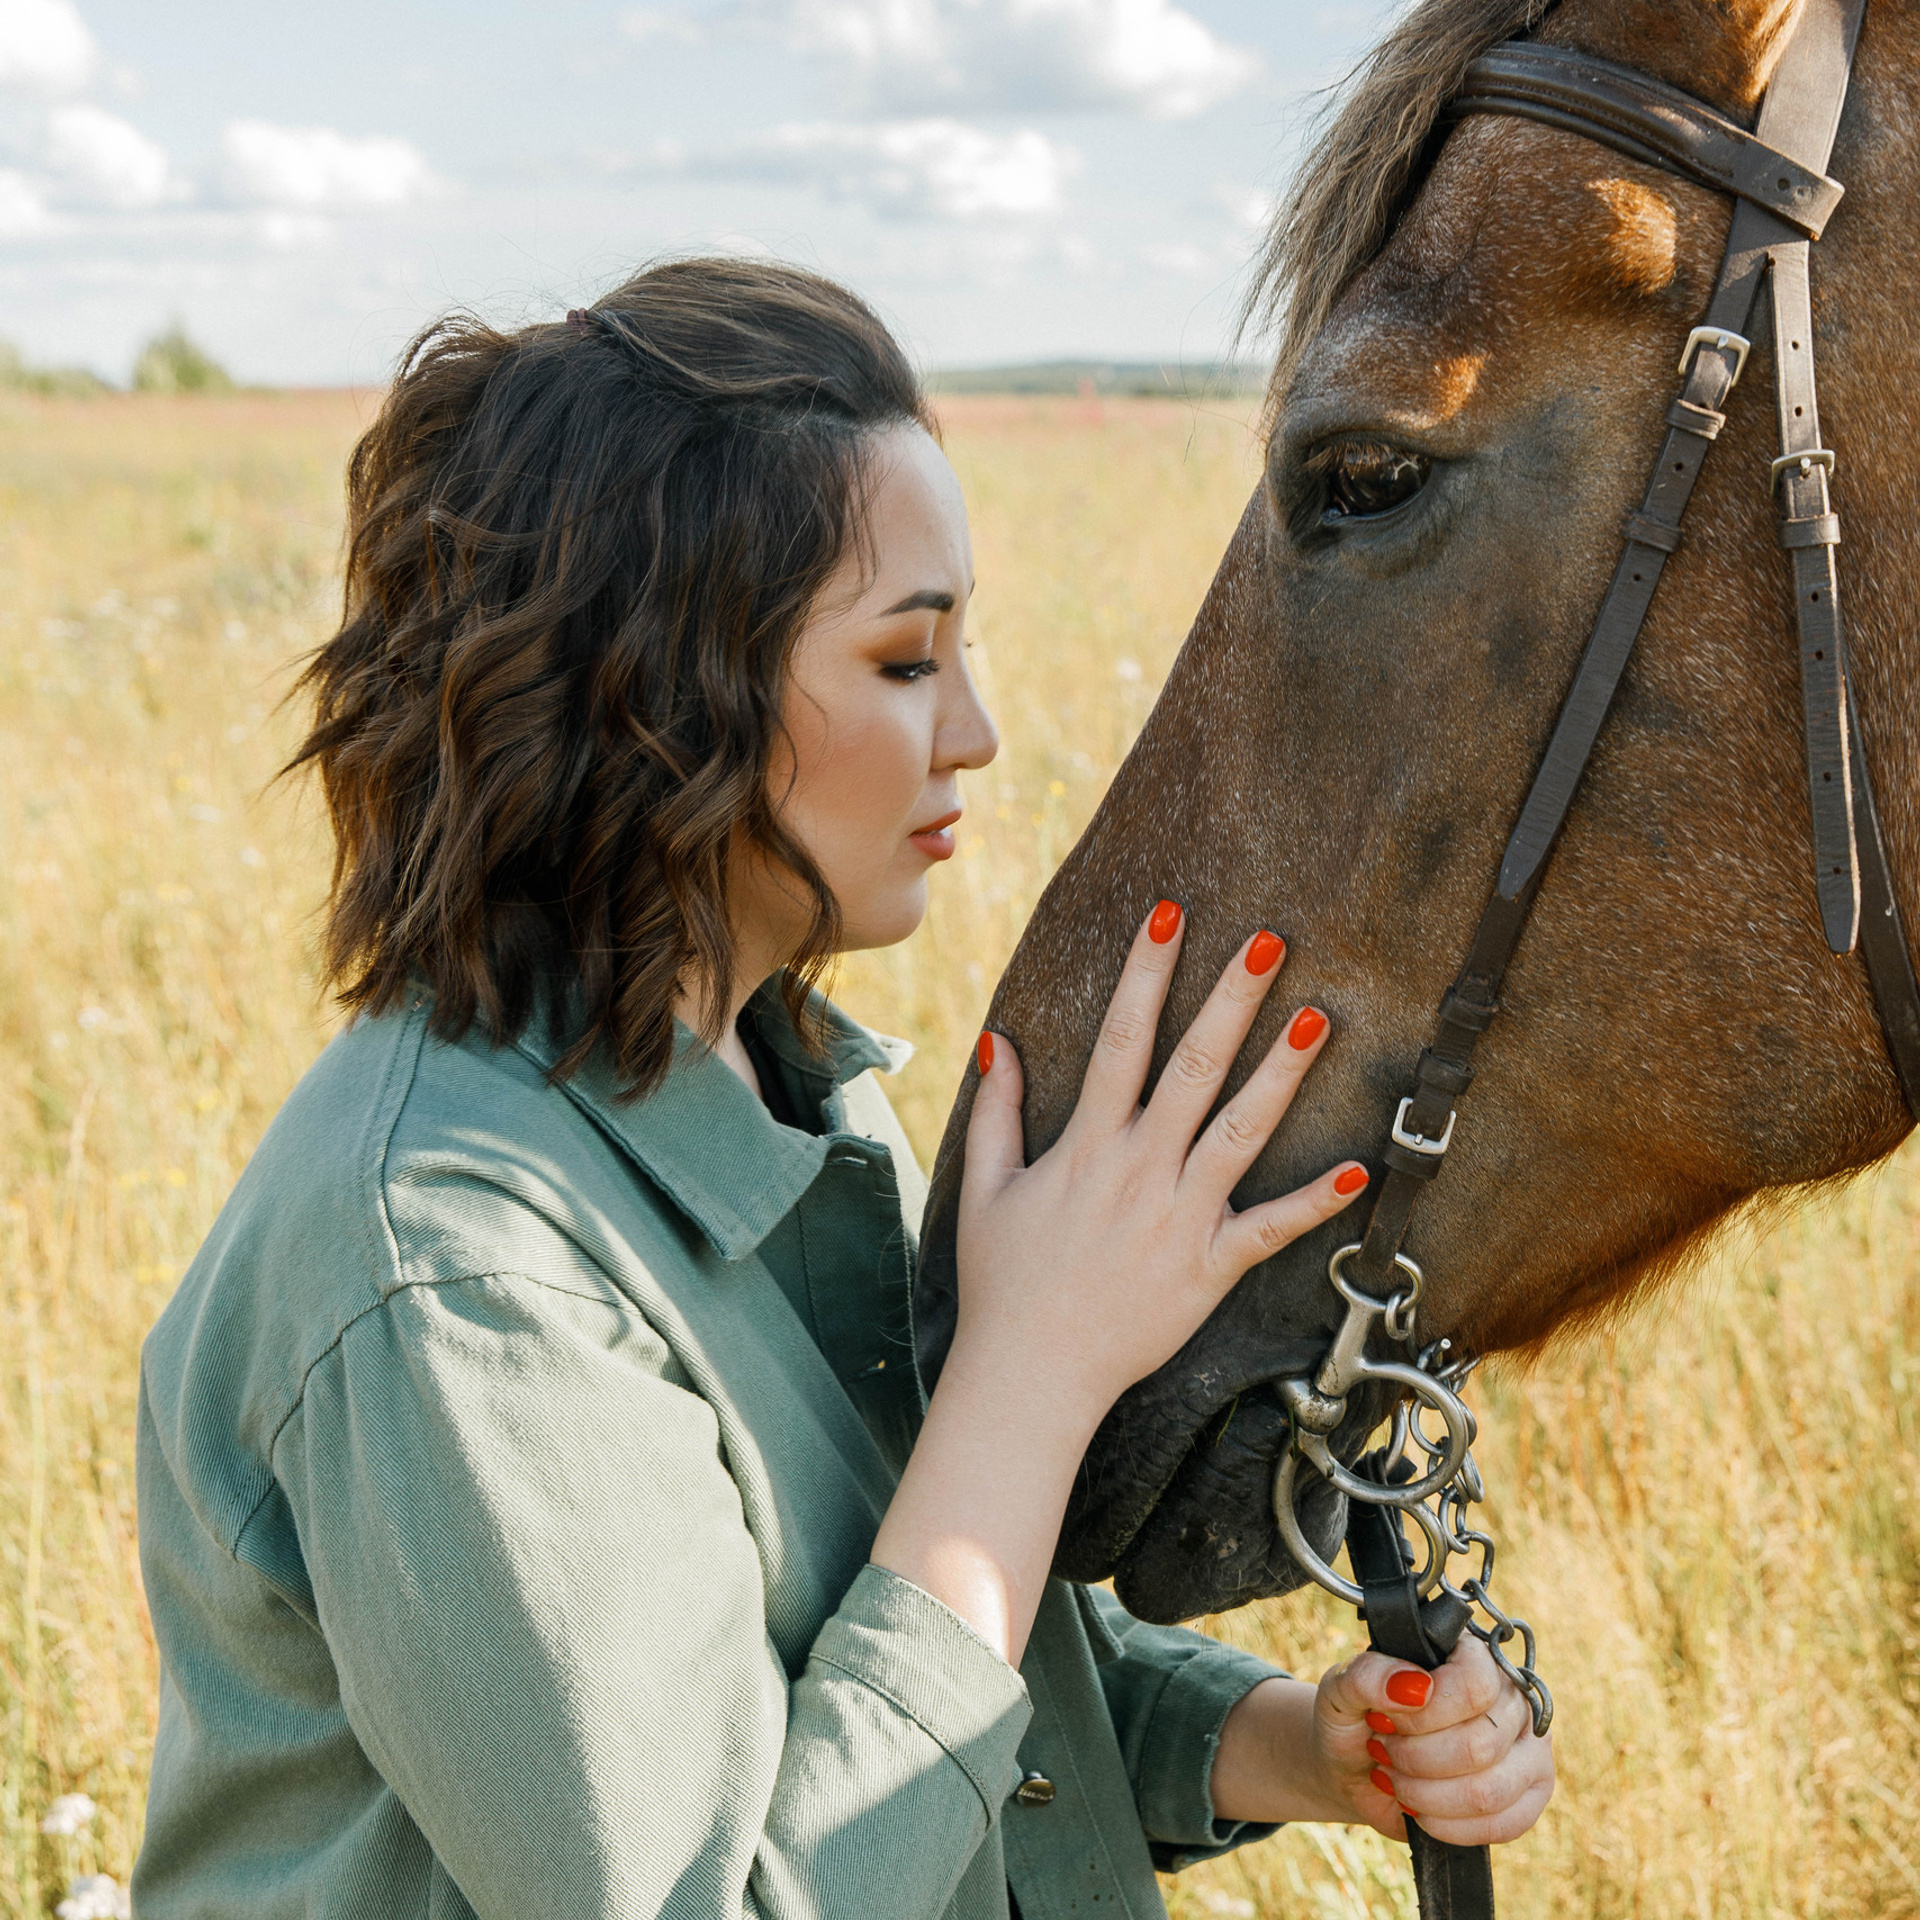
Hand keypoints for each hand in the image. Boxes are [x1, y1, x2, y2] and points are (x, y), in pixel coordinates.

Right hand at [951, 899, 1367, 1431]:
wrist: (1030, 1374)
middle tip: (1269, 944)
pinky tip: (1356, 1171)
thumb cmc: (1004, 1282)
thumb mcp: (984, 1189)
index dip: (1146, 973)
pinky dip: (1313, 1205)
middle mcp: (1138, 1171)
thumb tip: (1001, 1042)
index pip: (1120, 1040)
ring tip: (1318, 1019)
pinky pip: (1269, 1231)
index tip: (1171, 915)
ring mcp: (1178, 1218)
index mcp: (1086, 1147)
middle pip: (1192, 1070)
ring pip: (1239, 1133)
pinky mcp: (1208, 1268)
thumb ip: (995, 1112)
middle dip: (1229, 1001)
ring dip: (1280, 1075)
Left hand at [1313, 1635, 1554, 1844]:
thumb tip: (1414, 1686)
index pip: (1475, 1684)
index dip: (1425, 1713)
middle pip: (1482, 1743)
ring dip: (1426, 1793)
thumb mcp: (1341, 1687)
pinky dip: (1447, 1825)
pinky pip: (1502, 1826)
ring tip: (1397, 1778)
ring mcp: (1527, 1750)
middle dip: (1416, 1758)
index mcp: (1472, 1653)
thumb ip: (1367, 1675)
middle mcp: (1511, 1698)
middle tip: (1385, 1750)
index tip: (1385, 1718)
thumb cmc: (1356, 1717)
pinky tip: (1418, 1808)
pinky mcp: (1528, 1799)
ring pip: (1489, 1791)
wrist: (1357, 1768)